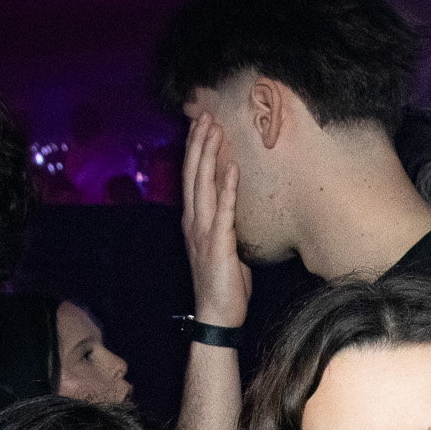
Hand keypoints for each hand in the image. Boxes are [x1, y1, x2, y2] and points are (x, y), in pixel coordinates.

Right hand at [182, 113, 251, 327]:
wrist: (217, 315)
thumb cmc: (225, 285)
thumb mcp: (226, 248)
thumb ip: (228, 226)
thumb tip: (238, 210)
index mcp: (194, 222)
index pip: (192, 178)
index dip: (195, 150)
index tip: (200, 125)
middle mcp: (193, 222)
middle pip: (193, 174)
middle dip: (198, 142)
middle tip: (205, 114)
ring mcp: (203, 232)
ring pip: (203, 185)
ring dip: (209, 155)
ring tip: (215, 129)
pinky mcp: (218, 244)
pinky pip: (223, 211)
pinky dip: (227, 188)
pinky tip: (232, 168)